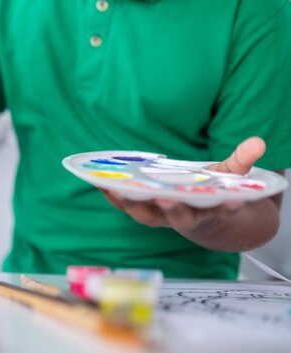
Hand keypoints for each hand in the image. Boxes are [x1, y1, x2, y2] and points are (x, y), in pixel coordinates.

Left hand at [101, 137, 266, 234]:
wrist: (197, 213)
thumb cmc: (212, 191)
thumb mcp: (230, 176)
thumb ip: (242, 161)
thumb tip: (259, 142)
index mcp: (209, 209)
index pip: (219, 210)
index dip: (225, 207)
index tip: (231, 201)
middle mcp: (184, 217)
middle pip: (178, 217)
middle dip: (172, 209)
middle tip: (165, 197)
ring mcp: (161, 216)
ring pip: (146, 215)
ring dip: (132, 203)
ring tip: (119, 189)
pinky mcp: (142, 210)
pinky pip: (126, 206)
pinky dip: (113, 196)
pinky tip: (100, 184)